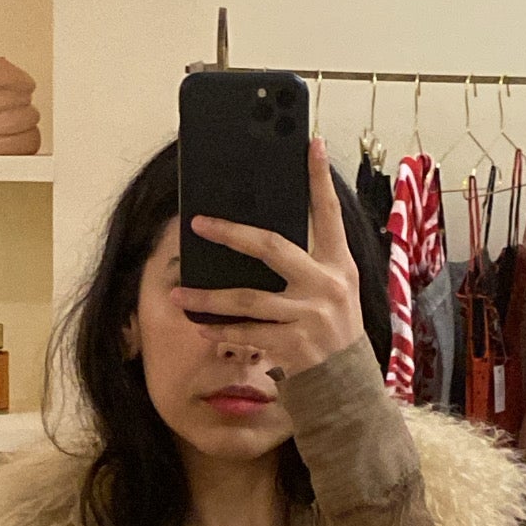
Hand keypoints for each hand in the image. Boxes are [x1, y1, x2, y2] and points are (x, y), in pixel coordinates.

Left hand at [170, 135, 366, 380]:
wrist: (347, 381)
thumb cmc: (333, 326)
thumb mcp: (335, 287)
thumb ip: (311, 258)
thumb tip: (262, 231)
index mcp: (338, 264)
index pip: (329, 213)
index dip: (319, 179)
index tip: (310, 144)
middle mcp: (325, 285)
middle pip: (272, 248)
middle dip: (231, 234)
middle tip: (199, 223)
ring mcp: (308, 316)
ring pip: (247, 299)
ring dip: (208, 298)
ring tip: (179, 294)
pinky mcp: (293, 344)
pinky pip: (247, 333)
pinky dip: (221, 330)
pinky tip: (200, 325)